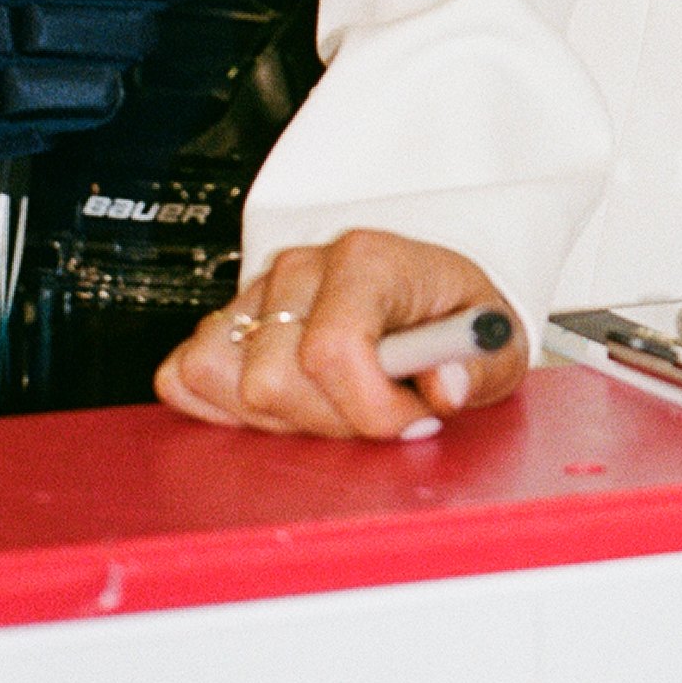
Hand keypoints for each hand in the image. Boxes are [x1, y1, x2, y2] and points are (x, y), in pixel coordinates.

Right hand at [156, 230, 525, 438]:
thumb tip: (444, 387)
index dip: (369, 408)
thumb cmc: (453, 317)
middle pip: (271, 380)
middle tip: (373, 415)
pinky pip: (184, 374)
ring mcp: (259, 291)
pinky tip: (285, 406)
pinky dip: (224, 408)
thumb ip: (480, 367)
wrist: (429, 293)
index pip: (332, 350)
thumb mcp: (496, 340)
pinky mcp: (226, 320)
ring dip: (275, 418)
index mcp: (369, 260)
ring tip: (329, 408)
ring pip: (219, 377)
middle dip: (327, 423)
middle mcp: (306, 267)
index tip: (411, 419)